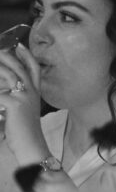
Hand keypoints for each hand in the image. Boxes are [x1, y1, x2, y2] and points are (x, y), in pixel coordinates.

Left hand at [0, 44, 47, 160]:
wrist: (31, 145)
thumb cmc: (25, 131)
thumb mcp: (23, 111)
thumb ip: (14, 98)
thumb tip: (4, 89)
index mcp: (35, 93)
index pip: (34, 70)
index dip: (28, 57)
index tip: (20, 46)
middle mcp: (31, 92)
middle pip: (18, 68)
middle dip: (6, 57)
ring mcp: (23, 97)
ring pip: (8, 75)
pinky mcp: (13, 104)